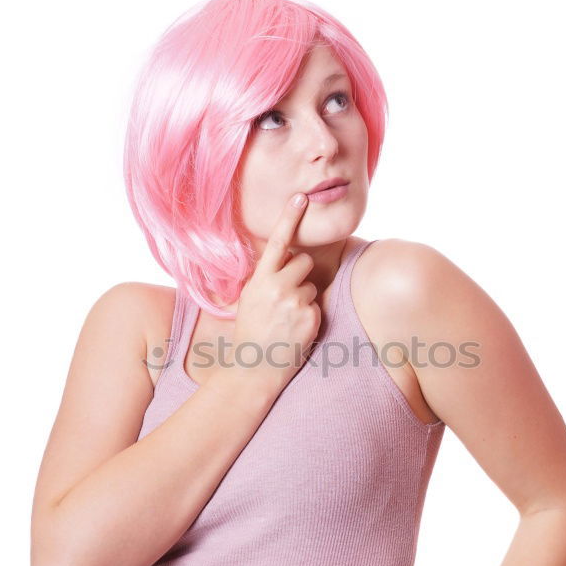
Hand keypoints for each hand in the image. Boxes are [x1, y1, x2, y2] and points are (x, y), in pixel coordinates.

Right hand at [233, 192, 320, 389]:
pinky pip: (316, 305)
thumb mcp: (249, 298)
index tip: (301, 197)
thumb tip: (285, 257)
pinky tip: (293, 329)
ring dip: (303, 296)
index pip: (278, 242)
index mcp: (260, 280)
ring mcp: (296, 303)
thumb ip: (266, 277)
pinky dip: (308, 315)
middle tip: (285, 295)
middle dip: (300, 273)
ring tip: (286, 317)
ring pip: (311, 285)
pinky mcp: (311, 318)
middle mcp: (278, 287)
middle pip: (304, 262)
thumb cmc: (251, 330)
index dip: (289, 218)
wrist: (254, 368)